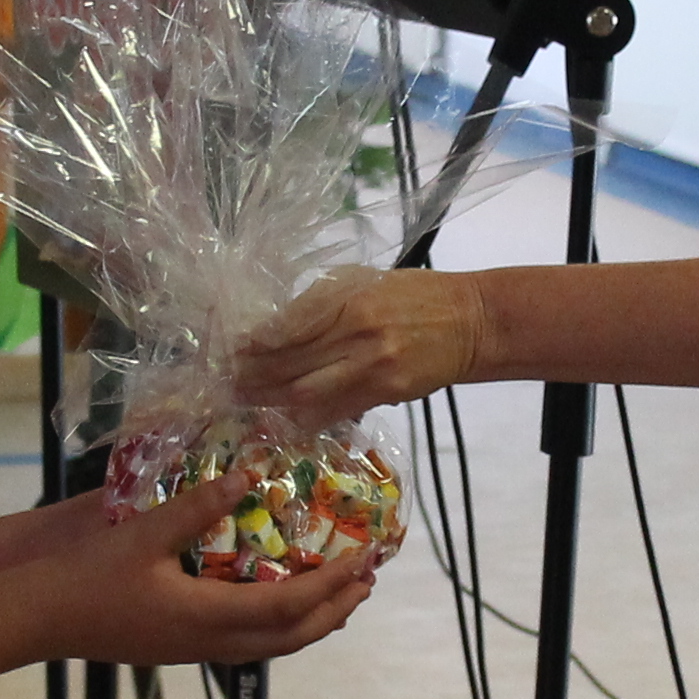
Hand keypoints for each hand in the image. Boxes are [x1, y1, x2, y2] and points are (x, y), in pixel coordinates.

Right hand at [41, 472, 380, 667]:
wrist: (41, 617)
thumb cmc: (86, 575)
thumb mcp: (141, 532)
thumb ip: (197, 506)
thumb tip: (249, 476)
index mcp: (206, 618)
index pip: (289, 608)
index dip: (333, 586)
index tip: (365, 561)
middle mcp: (209, 643)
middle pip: (292, 638)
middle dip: (337, 610)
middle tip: (367, 578)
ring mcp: (195, 650)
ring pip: (272, 647)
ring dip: (312, 621)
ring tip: (338, 592)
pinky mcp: (181, 647)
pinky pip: (248, 643)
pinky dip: (279, 624)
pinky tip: (278, 599)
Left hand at [232, 268, 485, 427]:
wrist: (469, 322)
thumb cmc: (413, 294)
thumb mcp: (364, 282)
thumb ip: (322, 303)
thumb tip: (276, 330)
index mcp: (350, 297)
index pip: (290, 324)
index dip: (257, 341)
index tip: (234, 348)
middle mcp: (358, 332)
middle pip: (291, 362)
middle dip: (254, 373)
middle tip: (229, 380)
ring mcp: (373, 367)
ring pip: (307, 392)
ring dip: (272, 399)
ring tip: (246, 400)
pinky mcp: (387, 393)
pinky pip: (336, 410)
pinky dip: (306, 415)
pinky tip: (285, 416)